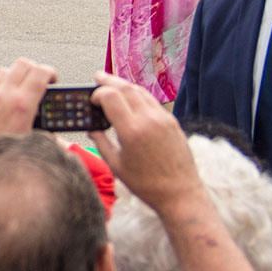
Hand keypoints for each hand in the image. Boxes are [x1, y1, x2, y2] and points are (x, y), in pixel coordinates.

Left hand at [0, 58, 56, 164]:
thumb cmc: (3, 161)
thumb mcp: (34, 145)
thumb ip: (49, 134)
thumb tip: (57, 131)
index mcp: (21, 106)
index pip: (40, 72)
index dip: (50, 72)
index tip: (53, 79)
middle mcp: (3, 97)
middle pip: (22, 64)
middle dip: (34, 70)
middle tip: (39, 82)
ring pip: (4, 70)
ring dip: (15, 76)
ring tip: (21, 90)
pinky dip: (0, 87)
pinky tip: (4, 101)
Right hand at [88, 72, 201, 213]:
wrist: (180, 193)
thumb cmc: (147, 184)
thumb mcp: (116, 165)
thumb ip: (101, 142)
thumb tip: (91, 129)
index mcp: (132, 131)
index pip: (111, 97)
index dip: (98, 94)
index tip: (91, 99)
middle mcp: (149, 120)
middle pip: (126, 88)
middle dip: (109, 81)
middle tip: (98, 77)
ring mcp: (163, 119)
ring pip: (140, 91)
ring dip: (124, 85)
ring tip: (113, 84)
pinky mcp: (172, 122)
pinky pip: (152, 101)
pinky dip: (138, 95)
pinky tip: (131, 98)